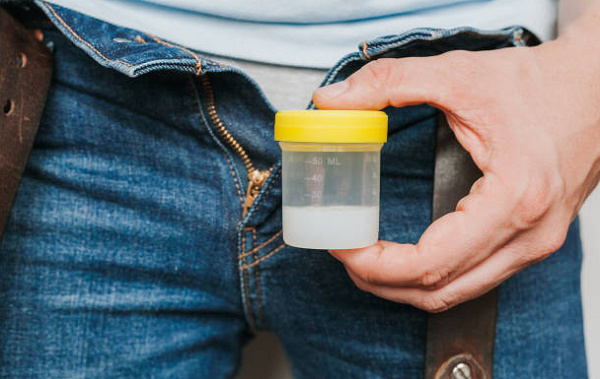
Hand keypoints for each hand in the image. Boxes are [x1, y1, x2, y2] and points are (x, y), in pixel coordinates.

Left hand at [312, 32, 599, 311]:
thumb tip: (332, 99)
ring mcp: (535, 244)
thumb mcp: (458, 74)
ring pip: (457, 293)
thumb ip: (390, 82)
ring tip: (366, 261)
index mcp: (514, 199)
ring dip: (404, 286)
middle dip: (381, 281)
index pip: (430, 263)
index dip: (376, 264)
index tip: (343, 246)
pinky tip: (405, 258)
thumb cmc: (540, 84)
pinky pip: (474, 278)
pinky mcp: (532, 241)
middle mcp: (530, 235)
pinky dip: (432, 277)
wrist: (597, 86)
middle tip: (344, 254)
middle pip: (440, 290)